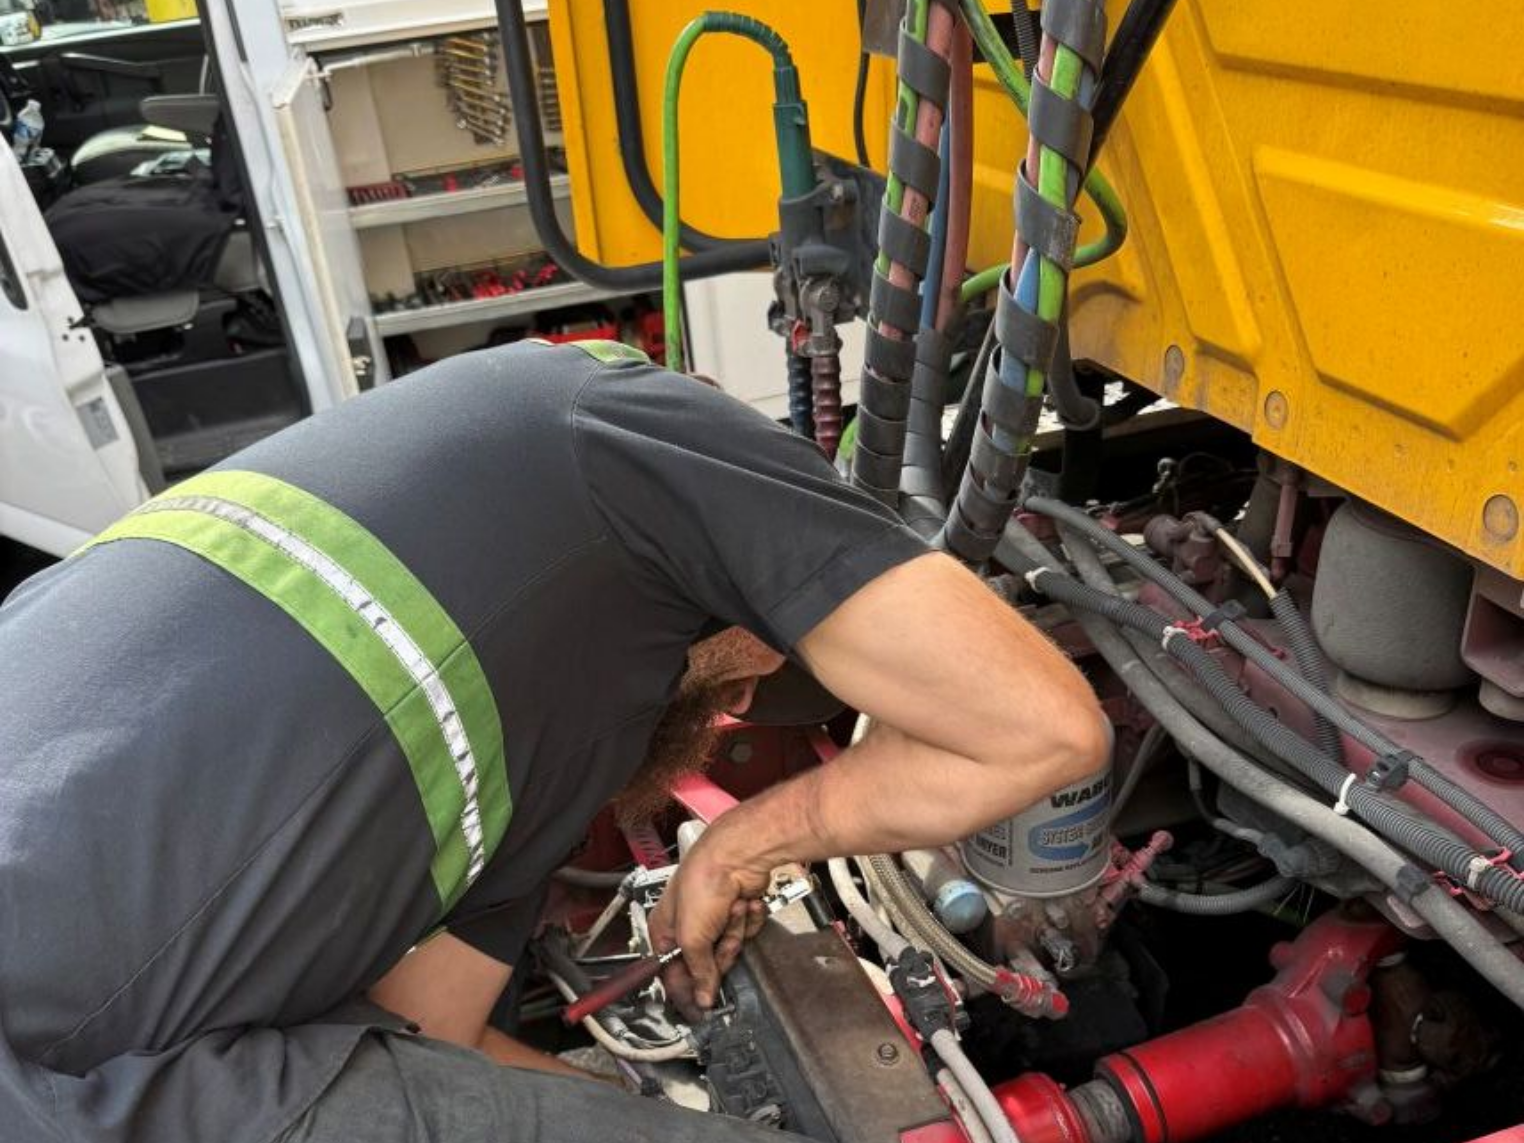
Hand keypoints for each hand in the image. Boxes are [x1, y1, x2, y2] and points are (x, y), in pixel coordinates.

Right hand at [648, 828, 769, 1011]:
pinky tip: (746, 902)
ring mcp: (715, 919)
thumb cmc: (703, 884)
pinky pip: (747, 932)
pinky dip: (750, 919)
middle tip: (725, 939)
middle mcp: (688, 926)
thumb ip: (698, 972)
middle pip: (707, 964)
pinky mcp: (738, 912)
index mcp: (665, 931)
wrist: (738, 856)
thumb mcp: (692, 937)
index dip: (688, 992)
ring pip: (730, 948)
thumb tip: (702, 1000)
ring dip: (736, 931)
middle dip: (722, 952)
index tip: (701, 1013)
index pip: (673, 974)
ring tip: (735, 910)